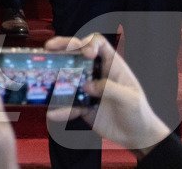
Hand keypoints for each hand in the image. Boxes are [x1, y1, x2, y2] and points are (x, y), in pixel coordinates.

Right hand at [45, 34, 172, 155]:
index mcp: (112, 66)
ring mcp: (87, 88)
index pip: (99, 44)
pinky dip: (60, 108)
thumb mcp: (130, 99)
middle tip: (49, 48)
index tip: (85, 53)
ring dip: (54, 75)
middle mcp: (96, 73)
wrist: (136, 137)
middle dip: (62, 47)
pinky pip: (67, 104)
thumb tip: (86, 86)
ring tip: (42, 77)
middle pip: (77, 52)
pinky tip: (54, 113)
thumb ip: (110, 89)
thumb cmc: (139, 113)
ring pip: (67, 75)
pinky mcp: (81, 105)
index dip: (89, 43)